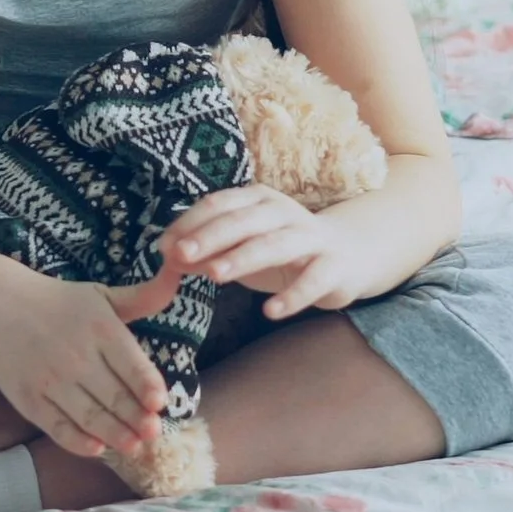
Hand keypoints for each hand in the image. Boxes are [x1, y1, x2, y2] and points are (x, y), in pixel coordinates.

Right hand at [0, 263, 180, 459]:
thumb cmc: (57, 301)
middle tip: (153, 434)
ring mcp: (51, 379)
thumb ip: (144, 296)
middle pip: (116, 398)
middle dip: (138, 420)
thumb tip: (179, 274)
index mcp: (99, 328)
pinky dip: (79, 442)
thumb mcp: (101, 295)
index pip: (133, 366)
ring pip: (91, 418)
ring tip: (133, 446)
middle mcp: (77, 355)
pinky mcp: (30, 398)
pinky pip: (58, 428)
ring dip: (116, 436)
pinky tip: (96, 448)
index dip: (149, 388)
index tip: (159, 403)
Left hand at [164, 184, 367, 319]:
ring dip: (242, 258)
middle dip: (210, 236)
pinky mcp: (333, 266)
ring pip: (274, 245)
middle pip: (243, 221)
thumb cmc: (280, 249)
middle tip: (181, 254)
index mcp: (257, 199)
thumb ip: (207, 250)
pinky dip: (292, 296)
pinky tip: (270, 312)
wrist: (348, 254)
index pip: (218, 204)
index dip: (190, 224)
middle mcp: (283, 212)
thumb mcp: (241, 246)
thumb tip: (168, 257)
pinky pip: (312, 281)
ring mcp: (311, 237)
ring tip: (214, 275)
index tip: (165, 246)